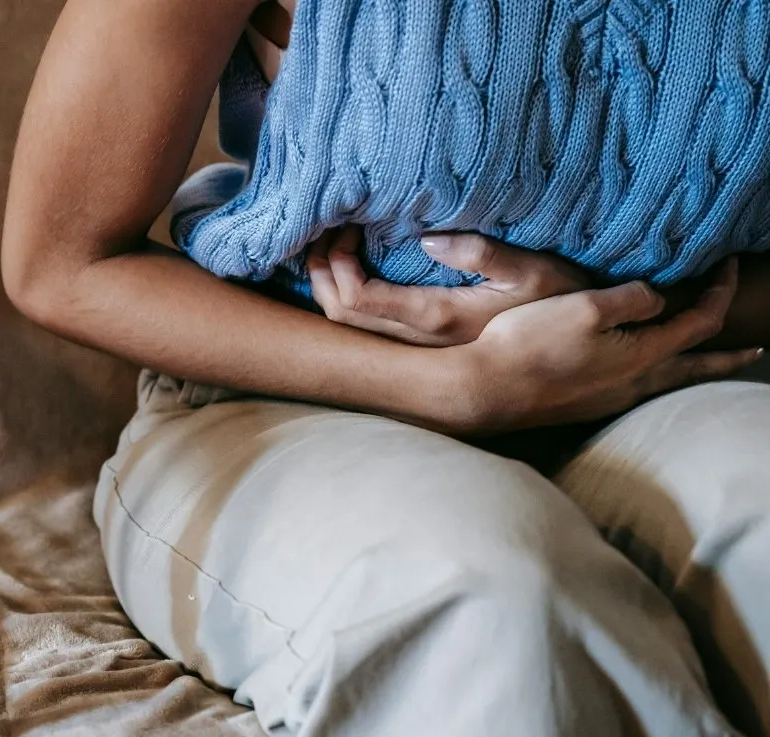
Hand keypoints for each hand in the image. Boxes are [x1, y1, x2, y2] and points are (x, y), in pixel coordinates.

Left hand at [308, 228, 590, 346]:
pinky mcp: (424, 343)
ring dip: (329, 285)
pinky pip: (366, 326)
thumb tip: (428, 240)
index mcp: (438, 318)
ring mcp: (419, 346)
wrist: (577, 348)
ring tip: (332, 244)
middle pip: (340, 315)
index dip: (336, 265)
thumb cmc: (561, 301)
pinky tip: (351, 268)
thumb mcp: (534, 270)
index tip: (346, 226)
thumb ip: (483, 254)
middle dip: (321, 272)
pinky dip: (346, 295)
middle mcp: (419, 341)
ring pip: (348, 326)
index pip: (358, 300)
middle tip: (325, 229)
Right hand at [461, 258, 762, 431]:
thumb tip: (656, 298)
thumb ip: (631, 298)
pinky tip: (639, 371)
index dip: (720, 292)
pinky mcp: (583, 404)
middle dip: (727, 357)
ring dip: (691, 367)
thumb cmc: (531, 345)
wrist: (485, 390)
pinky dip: (656, 375)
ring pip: (666, 381)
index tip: (727, 266)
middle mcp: (633, 383)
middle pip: (695, 368)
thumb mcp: (586, 306)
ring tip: (702, 361)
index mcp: (641, 355)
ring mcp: (608, 399)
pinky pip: (636, 387)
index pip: (700, 322)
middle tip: (754, 350)